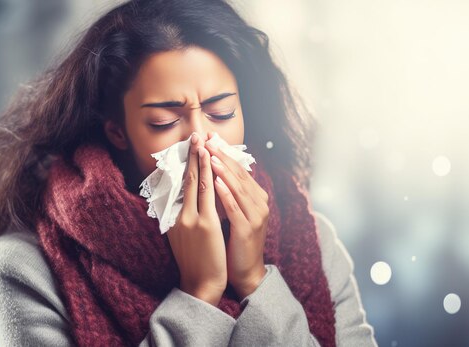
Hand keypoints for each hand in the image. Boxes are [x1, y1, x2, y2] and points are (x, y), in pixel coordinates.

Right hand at [167, 132, 226, 305]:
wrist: (200, 284)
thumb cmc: (196, 262)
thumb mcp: (184, 238)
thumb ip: (184, 218)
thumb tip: (186, 202)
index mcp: (175, 218)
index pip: (180, 185)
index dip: (185, 164)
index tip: (189, 148)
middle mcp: (180, 215)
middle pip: (185, 178)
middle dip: (191, 155)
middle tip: (194, 135)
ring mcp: (191, 218)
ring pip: (195, 181)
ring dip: (199, 158)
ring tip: (201, 140)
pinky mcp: (204, 224)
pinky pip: (207, 194)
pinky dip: (208, 174)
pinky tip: (211, 161)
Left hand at [204, 131, 268, 299]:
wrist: (245, 272)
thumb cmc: (235, 241)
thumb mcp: (234, 213)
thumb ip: (229, 193)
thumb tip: (213, 171)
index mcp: (257, 197)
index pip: (239, 170)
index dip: (224, 153)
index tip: (210, 139)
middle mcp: (260, 203)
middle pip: (239, 174)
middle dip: (222, 156)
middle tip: (208, 140)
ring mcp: (256, 216)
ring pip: (238, 188)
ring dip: (223, 170)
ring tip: (210, 156)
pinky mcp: (248, 229)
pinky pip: (235, 208)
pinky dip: (225, 194)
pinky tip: (215, 183)